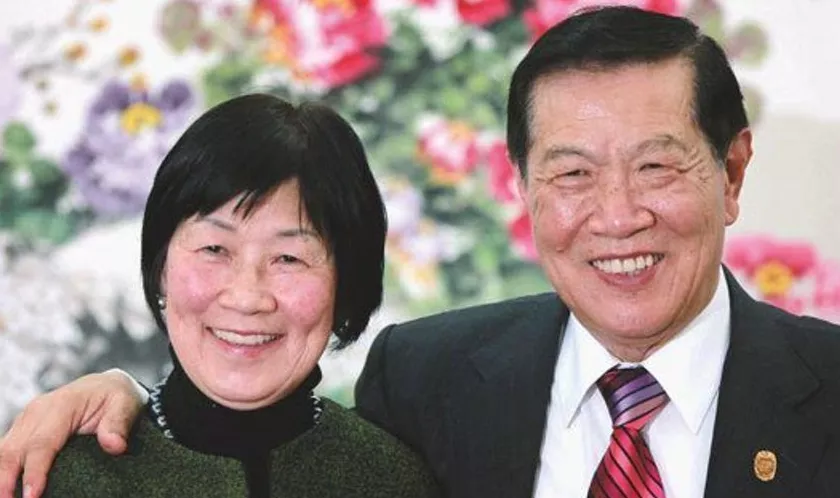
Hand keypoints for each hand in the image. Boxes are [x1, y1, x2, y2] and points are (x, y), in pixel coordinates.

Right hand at [0, 371, 145, 497]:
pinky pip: (6, 451)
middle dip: (6, 480)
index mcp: (62, 405)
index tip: (32, 495)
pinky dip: (3, 469)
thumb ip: (119, 424)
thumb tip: (115, 445)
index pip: (42, 443)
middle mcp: (37, 411)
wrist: (106, 385)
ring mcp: (26, 419)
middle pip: (13, 450)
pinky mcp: (23, 428)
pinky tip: (7, 488)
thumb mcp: (126, 404)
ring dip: (0, 477)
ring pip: (3, 451)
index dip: (34, 471)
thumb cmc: (115, 396)